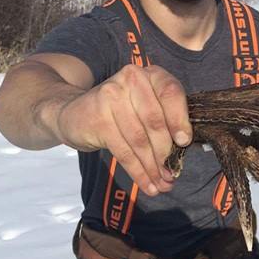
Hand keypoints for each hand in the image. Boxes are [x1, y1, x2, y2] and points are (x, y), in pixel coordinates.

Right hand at [55, 64, 191, 196]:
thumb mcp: (145, 105)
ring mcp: (111, 97)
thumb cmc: (120, 111)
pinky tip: (148, 185)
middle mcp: (131, 80)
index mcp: (150, 74)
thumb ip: (166, 118)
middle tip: (173, 173)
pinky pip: (124, 152)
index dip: (180, 120)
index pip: (171, 93)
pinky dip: (139, 172)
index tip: (184, 143)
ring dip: (153, 168)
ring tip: (163, 184)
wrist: (74, 113)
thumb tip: (184, 148)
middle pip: (155, 121)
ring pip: (140, 140)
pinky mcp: (99, 119)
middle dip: (166, 153)